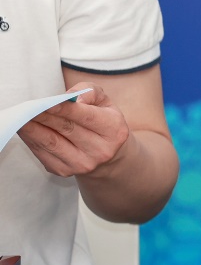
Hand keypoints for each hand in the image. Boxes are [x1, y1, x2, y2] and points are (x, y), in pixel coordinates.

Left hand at [17, 84, 131, 178]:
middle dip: (45, 117)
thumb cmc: (103, 121)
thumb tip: (67, 99)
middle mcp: (101, 150)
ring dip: (33, 130)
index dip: (65, 109)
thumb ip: (88, 93)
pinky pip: (44, 153)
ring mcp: (83, 163)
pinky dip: (32, 140)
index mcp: (114, 130)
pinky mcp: (65, 171)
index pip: (87, 117)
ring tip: (22, 119)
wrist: (108, 155)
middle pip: (67, 129)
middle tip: (29, 108)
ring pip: (52, 143)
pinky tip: (26, 130)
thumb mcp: (105, 102)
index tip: (47, 103)